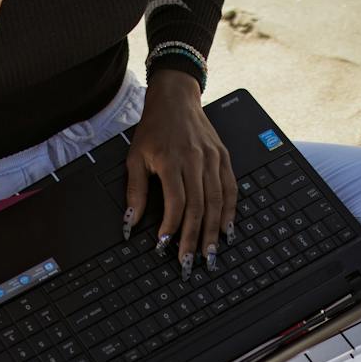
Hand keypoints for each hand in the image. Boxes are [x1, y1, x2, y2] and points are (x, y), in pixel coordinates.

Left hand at [123, 70, 237, 279]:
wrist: (176, 98)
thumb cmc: (154, 128)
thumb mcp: (135, 157)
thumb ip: (135, 191)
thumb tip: (130, 222)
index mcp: (171, 160)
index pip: (176, 201)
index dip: (172, 226)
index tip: (165, 245)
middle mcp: (195, 160)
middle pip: (199, 207)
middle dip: (194, 237)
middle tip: (189, 262)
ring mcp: (213, 159)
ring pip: (217, 201)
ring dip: (213, 231)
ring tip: (209, 254)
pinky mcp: (224, 158)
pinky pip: (230, 189)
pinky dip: (230, 211)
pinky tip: (227, 230)